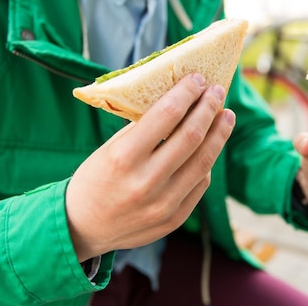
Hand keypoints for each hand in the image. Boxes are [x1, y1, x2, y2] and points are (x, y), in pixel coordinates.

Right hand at [65, 74, 235, 261]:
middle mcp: (146, 182)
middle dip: (208, 108)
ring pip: (204, 161)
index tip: (198, 79)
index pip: (167, 114)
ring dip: (219, 133)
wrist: (82, 228)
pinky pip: (201, 183)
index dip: (187, 92)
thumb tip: (177, 102)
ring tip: (225, 115)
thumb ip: (142, 129)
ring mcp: (163, 204)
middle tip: (217, 92)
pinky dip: (207, 161)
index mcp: (124, 157)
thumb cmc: (94, 180)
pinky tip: (209, 146)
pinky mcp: (174, 219)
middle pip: (192, 135)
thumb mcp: (109, 148)